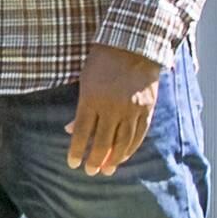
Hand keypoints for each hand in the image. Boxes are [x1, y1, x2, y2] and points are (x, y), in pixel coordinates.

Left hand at [67, 44, 163, 175]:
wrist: (134, 45)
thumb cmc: (103, 61)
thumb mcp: (85, 80)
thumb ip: (80, 107)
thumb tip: (69, 130)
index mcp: (91, 99)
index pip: (81, 133)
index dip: (77, 151)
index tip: (72, 163)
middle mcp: (112, 107)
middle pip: (102, 142)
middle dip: (95, 160)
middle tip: (90, 172)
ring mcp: (131, 109)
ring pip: (122, 142)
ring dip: (113, 159)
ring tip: (106, 170)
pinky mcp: (147, 109)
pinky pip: (139, 134)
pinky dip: (130, 148)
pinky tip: (123, 156)